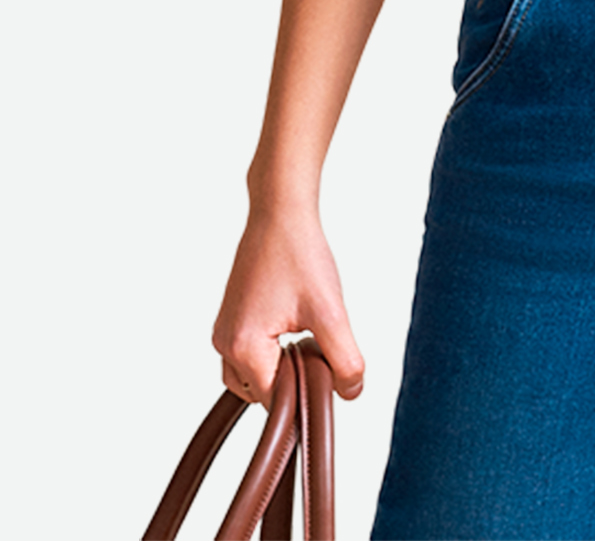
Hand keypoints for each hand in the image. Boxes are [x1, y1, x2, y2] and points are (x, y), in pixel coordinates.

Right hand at [212, 203, 364, 406]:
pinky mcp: (230, 317)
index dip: (305, 391)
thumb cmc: (299, 255)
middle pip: (261, 392)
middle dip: (292, 379)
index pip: (274, 402)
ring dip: (280, 366)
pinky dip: (271, 351)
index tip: (326, 366)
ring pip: (252, 375)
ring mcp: (224, 330)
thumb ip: (344, 359)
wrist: (281, 212)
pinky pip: (248, 353)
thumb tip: (351, 392)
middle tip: (318, 346)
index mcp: (243, 348)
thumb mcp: (331, 312)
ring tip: (306, 334)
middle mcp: (225, 343)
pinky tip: (295, 325)